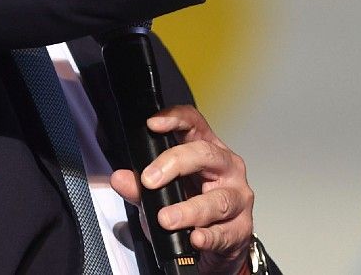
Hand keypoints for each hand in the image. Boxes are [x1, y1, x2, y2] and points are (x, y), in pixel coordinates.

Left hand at [110, 105, 251, 274]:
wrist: (219, 242)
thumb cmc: (191, 205)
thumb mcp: (160, 194)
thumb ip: (139, 187)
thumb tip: (119, 179)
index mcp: (206, 150)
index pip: (194, 123)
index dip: (175, 118)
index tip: (152, 124)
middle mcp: (227, 168)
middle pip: (206, 154)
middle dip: (175, 164)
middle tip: (149, 181)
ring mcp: (238, 198)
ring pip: (218, 199)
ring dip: (189, 210)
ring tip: (166, 218)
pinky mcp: (241, 228)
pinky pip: (225, 232)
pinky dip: (208, 236)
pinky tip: (195, 237)